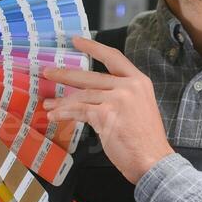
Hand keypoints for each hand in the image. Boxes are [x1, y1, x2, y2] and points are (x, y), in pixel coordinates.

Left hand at [42, 34, 173, 184]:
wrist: (153, 161)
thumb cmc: (146, 141)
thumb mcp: (139, 108)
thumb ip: (121, 96)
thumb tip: (93, 96)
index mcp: (139, 81)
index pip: (113, 57)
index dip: (93, 47)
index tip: (76, 41)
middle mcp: (128, 86)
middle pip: (90, 76)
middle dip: (66, 74)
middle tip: (48, 73)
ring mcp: (117, 99)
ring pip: (82, 95)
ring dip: (62, 101)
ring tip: (48, 104)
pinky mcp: (105, 114)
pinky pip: (79, 111)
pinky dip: (64, 113)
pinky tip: (55, 116)